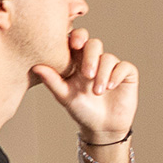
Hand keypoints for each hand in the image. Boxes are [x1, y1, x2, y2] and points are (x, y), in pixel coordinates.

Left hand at [33, 28, 137, 145]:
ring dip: (103, 73)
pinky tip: (110, 87)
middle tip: (87, 75)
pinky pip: (124, 67)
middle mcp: (95, 60)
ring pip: (109, 57)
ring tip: (97, 91)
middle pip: (94, 44)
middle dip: (91, 57)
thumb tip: (36, 66)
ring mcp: (112, 66)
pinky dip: (116, 75)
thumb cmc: (80, 109)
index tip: (74, 45)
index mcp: (77, 60)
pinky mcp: (127, 74)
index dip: (77, 36)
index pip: (77, 39)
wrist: (102, 127)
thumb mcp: (64, 95)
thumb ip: (52, 80)